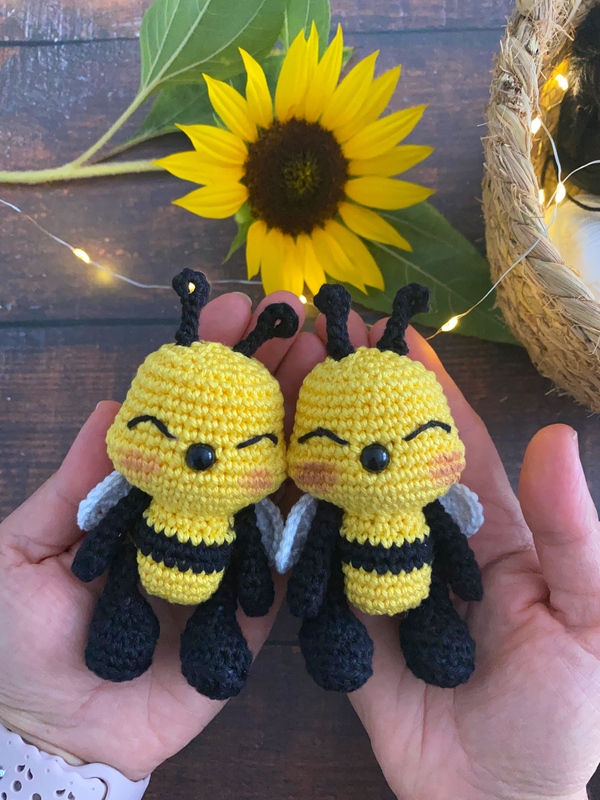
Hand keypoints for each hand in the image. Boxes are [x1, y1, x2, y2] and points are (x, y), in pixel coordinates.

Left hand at [0, 290, 323, 780]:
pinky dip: (316, 510)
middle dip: (269, 375)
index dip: (205, 360)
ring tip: (332, 368)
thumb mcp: (24, 551)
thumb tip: (110, 405)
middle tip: (303, 322)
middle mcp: (189, 514)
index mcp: (138, 493)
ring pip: (272, 482)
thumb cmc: (18, 642)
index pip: (179, 413)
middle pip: (236, 435)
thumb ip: (73, 484)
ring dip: (304, 423)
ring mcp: (227, 557)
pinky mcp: (255, 608)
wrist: (57, 738)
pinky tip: (343, 458)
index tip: (234, 308)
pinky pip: (289, 557)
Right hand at [318, 314, 598, 799]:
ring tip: (271, 390)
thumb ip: (573, 535)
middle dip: (356, 401)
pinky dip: (286, 522)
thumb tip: (553, 436)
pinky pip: (312, 564)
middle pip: (386, 457)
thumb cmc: (560, 716)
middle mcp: (426, 537)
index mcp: (488, 527)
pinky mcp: (339, 614)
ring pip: (343, 498)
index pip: (451, 442)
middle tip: (312, 343)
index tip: (389, 330)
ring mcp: (379, 573)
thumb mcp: (589, 622)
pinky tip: (253, 475)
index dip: (425, 387)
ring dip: (313, 447)